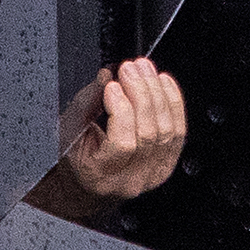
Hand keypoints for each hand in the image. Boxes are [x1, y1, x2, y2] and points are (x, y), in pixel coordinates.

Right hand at [53, 58, 187, 204]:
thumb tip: (108, 75)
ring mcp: (151, 175)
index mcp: (100, 175)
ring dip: (157, 92)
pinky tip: (163, 83)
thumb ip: (89, 101)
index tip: (113, 84)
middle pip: (148, 133)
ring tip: (145, 69)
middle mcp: (129, 180)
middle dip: (141, 93)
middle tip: (130, 68)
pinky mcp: (166, 165)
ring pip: (166, 130)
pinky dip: (173, 102)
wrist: (88, 181)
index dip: (121, 109)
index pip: (122, 143)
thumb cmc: (75, 154)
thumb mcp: (70, 128)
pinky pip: (178, 132)